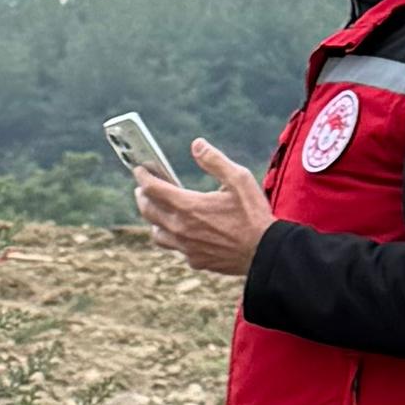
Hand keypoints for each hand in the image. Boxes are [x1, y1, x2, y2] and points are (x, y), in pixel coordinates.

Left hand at [133, 141, 271, 277]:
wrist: (265, 252)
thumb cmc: (254, 214)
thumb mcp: (239, 179)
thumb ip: (215, 161)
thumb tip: (196, 144)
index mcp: (189, 206)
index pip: (153, 189)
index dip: (143, 176)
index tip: (139, 169)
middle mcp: (181, 228)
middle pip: (148, 211)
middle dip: (142, 196)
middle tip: (143, 188)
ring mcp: (186, 247)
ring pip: (157, 233)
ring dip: (154, 219)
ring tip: (159, 210)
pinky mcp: (194, 260)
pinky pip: (175, 247)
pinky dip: (173, 236)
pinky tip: (182, 230)